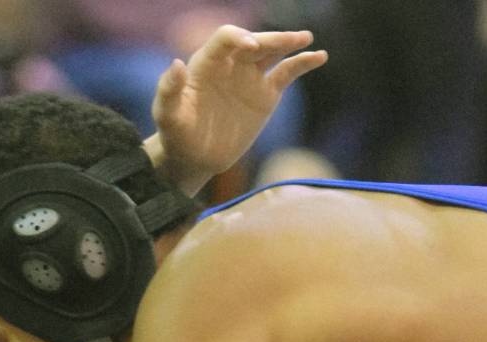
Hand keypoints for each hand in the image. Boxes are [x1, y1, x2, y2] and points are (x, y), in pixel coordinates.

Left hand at [149, 25, 327, 192]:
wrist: (192, 158)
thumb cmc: (175, 135)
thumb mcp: (166, 116)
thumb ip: (168, 90)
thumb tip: (177, 63)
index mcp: (206, 63)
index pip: (225, 38)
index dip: (237, 37)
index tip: (249, 46)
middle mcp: (230, 65)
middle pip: (255, 42)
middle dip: (271, 38)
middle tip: (290, 40)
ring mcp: (250, 78)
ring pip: (273, 52)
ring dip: (289, 42)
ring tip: (306, 38)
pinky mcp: (265, 95)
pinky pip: (286, 73)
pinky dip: (303, 63)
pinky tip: (319, 56)